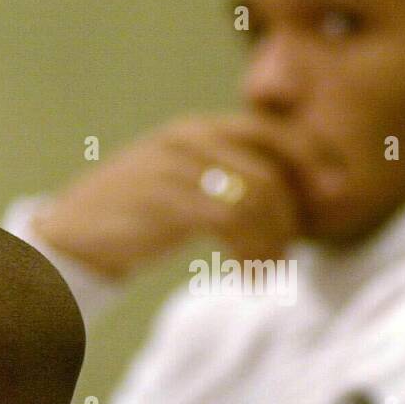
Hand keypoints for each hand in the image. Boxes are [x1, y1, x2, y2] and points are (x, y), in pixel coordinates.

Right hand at [32, 115, 314, 278]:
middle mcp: (190, 137)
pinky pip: (232, 218)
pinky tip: (244, 273)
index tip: (334, 197)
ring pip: (257, 196)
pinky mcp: (166, 197)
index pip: (276, 132)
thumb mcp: (186, 188)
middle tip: (288, 257)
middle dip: (292, 216)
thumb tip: (295, 203)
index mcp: (199, 129)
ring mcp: (177, 165)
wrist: (70, 236)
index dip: (313, 162)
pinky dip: (249, 250)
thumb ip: (231, 183)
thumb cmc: (135, 218)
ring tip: (264, 273)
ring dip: (272, 241)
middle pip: (272, 169)